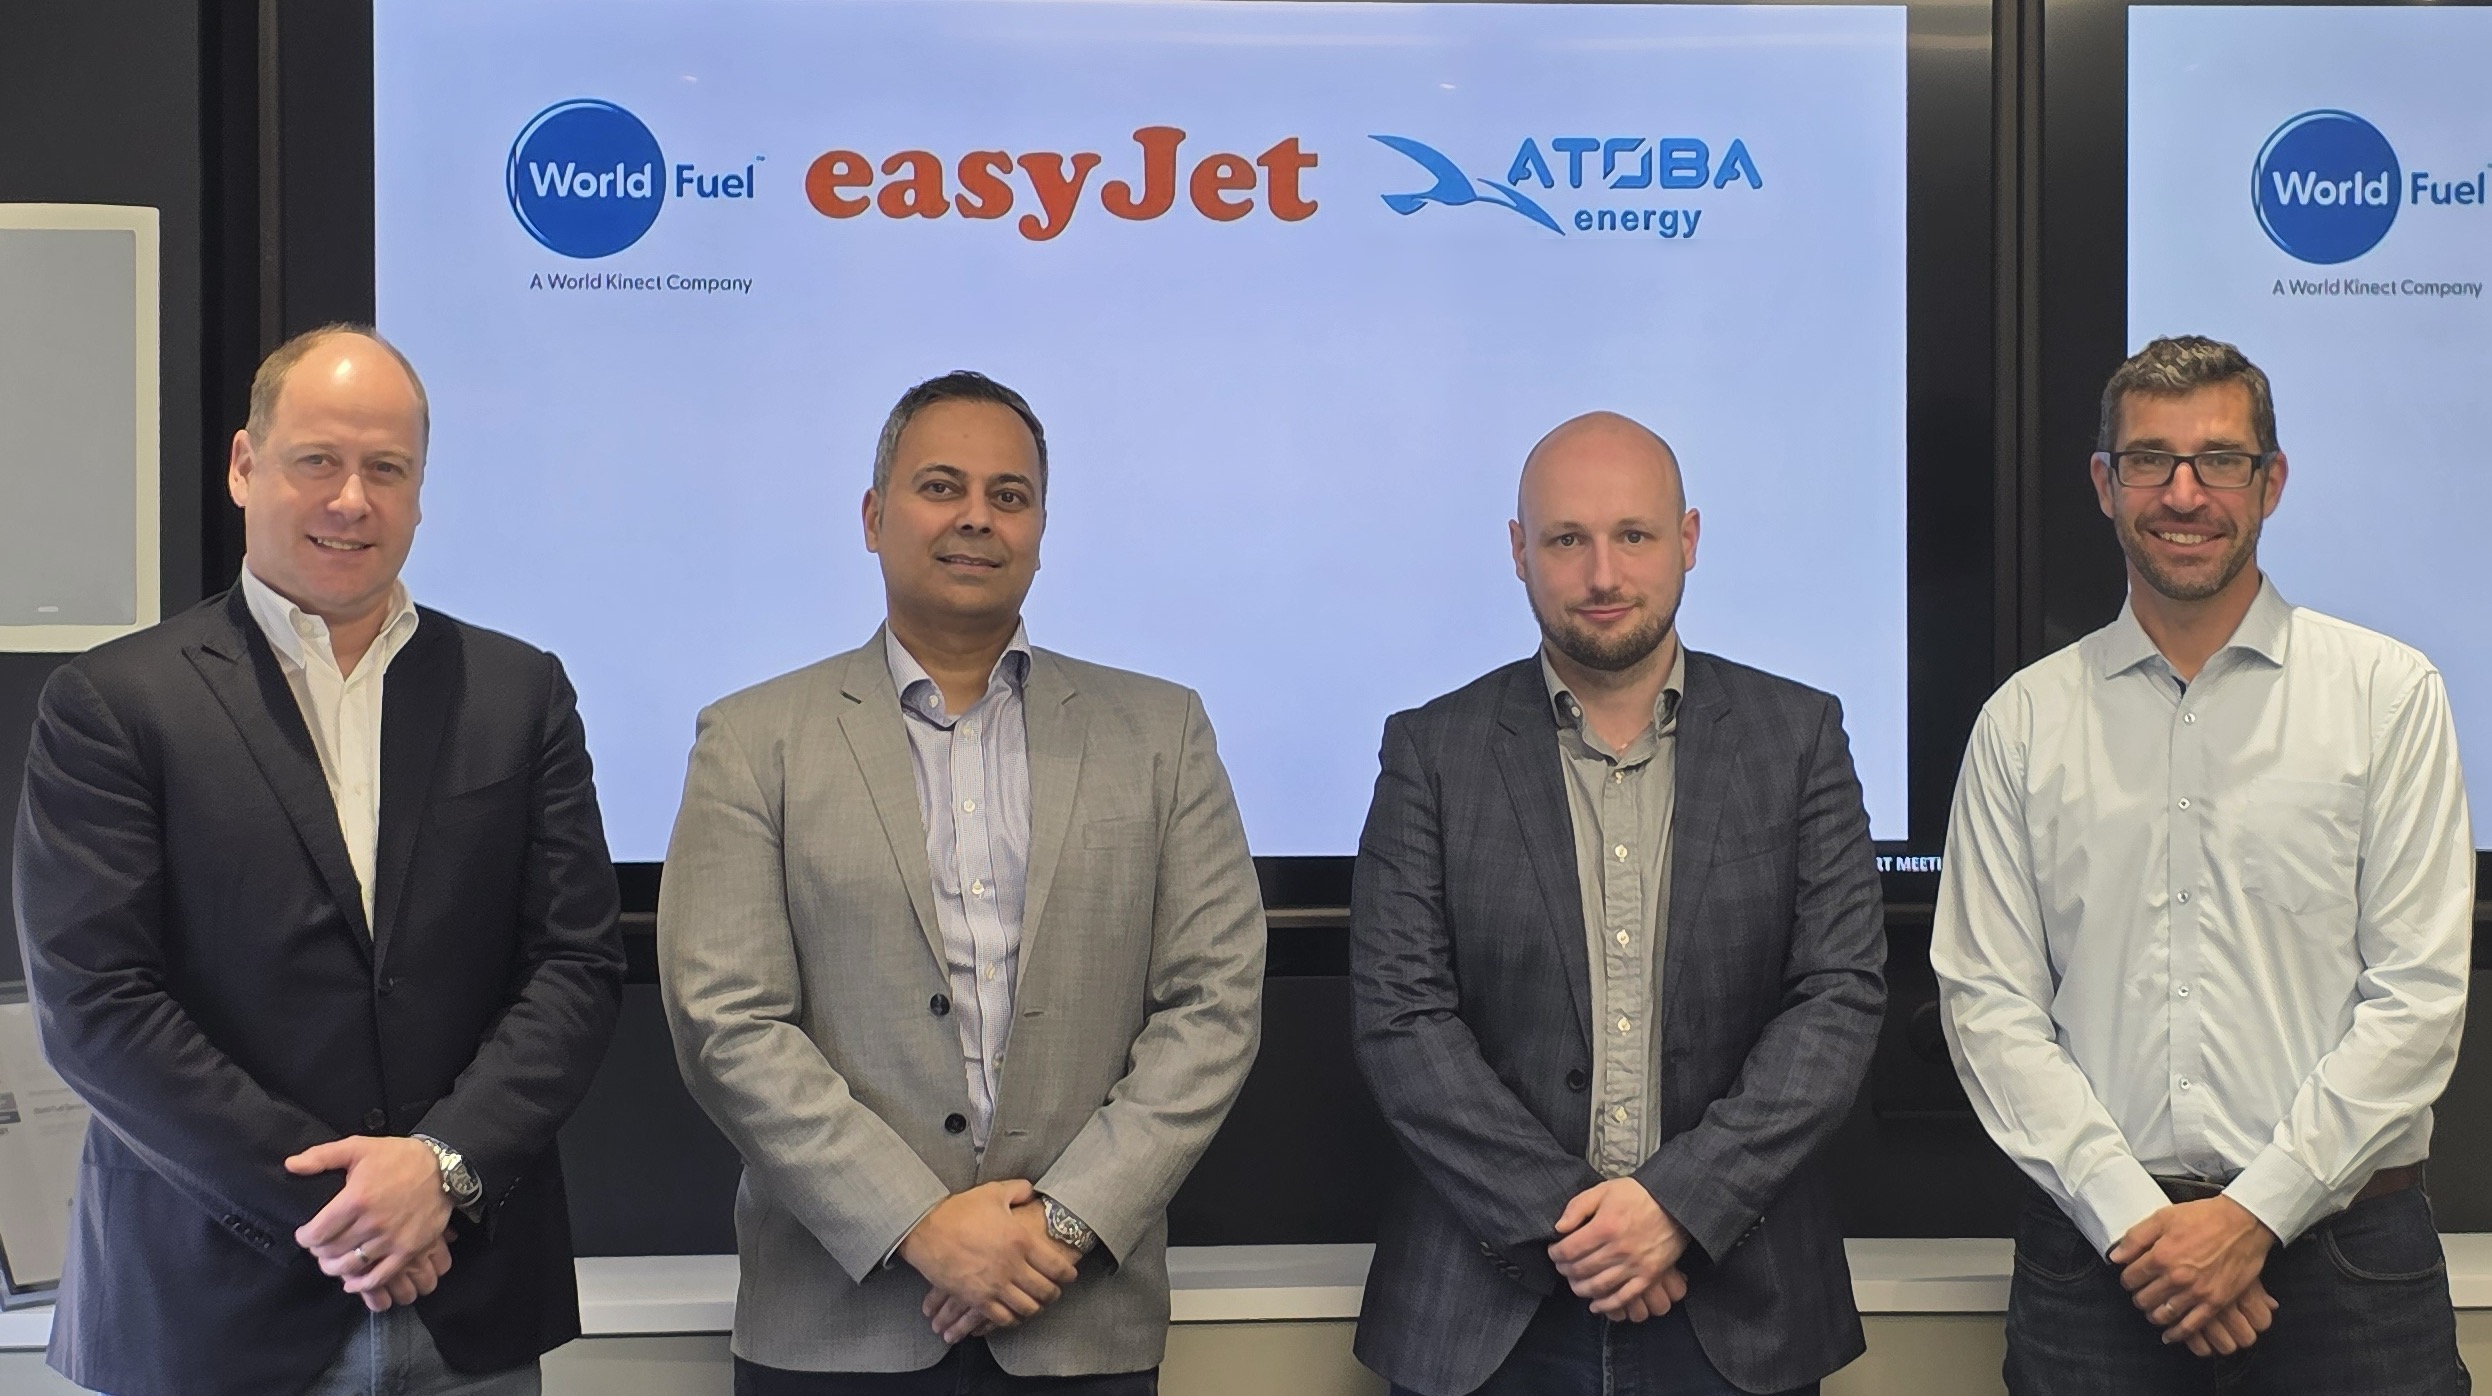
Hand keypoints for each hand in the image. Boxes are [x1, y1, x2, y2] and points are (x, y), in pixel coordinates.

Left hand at [287, 1136, 453, 1301]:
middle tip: (320, 1246)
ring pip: (351, 1266)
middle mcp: (372, 1223)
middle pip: (331, 1252)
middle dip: (319, 1252)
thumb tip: (290, 1165)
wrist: (444, 1169)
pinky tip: (352, 1281)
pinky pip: (379, 1277)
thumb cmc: (398, 1157)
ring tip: (332, 1261)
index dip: (305, 1237)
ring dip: (335, 1268)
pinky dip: (361, 1284)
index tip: (306, 1234)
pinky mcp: (408, 1250)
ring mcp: (391, 1239)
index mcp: (356, 1199)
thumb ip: (322, 1156)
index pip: (316, 1232)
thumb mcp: (359, 1147)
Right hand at [899, 1181, 1079, 1341]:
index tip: (1069, 1276)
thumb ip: (1019, 1190)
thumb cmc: (959, 1210)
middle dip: (1053, 1294)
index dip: (1068, 1274)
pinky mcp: (976, 1298)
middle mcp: (1012, 1266)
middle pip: (1045, 1291)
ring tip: (1035, 1304)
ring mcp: (994, 1285)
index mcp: (1021, 1240)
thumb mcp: (993, 1192)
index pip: (1057, 1267)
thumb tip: (1032, 1192)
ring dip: (1034, 1308)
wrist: (925, 1229)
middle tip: (1054, 1292)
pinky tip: (1012, 1314)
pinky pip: (1001, 1319)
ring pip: (1026, 1308)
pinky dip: (1011, 1320)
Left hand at [1547, 1178, 1688, 1320]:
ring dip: (1580, 1288)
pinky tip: (1595, 1306)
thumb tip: (1559, 1228)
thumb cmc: (1638, 1195)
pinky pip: (1624, 1297)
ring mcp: (1634, 1265)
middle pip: (1580, 1269)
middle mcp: (1618, 1249)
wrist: (1675, 1202)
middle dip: (1565, 1270)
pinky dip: (1607, 1305)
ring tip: (1574, 1283)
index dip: (1555, 1253)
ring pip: (1598, 1286)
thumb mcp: (1604, 1190)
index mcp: (1604, 1227)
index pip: (1569, 1249)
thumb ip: (1578, 1207)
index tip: (1554, 1251)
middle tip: (1562, 1266)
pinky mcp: (1649, 1276)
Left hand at [2111, 1196, 2276, 1346]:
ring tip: (2153, 1308)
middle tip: (2142, 1292)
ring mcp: (2197, 1293)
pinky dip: (2177, 1333)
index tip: (2131, 1277)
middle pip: (2144, 1299)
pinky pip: (2191, 1326)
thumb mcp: (2163, 1217)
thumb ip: (2135, 1237)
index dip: (2127, 1278)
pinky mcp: (2215, 1302)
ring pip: (2163, 1315)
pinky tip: (2170, 1334)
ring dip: (2154, 1313)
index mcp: (2161, 1256)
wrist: (2243, 1223)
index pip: (2130, 1278)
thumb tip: (2115, 1257)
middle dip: (2139, 1296)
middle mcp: (2176, 1278)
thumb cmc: (2204, 1217)